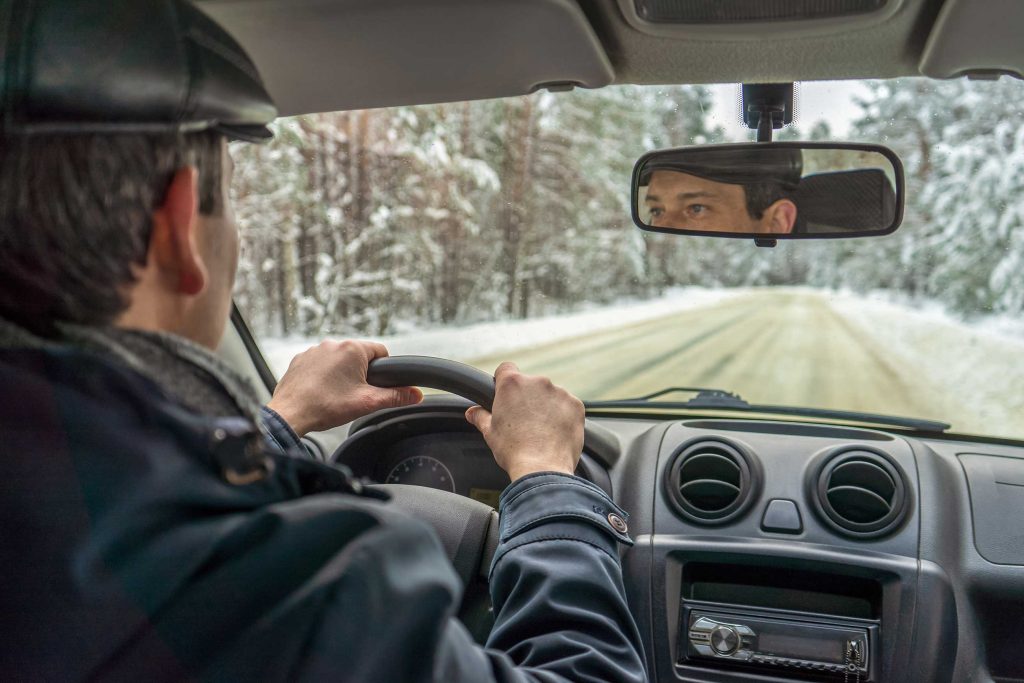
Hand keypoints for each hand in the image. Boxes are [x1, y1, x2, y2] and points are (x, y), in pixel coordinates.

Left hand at [267, 340, 421, 435]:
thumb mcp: (367, 403)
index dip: (383, 370)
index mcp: (352, 349)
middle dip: (360, 373)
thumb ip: (395, 397)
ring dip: (341, 373)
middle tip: (355, 394)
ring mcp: (313, 350)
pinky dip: (323, 375)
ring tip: (336, 395)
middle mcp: (332, 343)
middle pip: (358, 356)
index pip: (381, 351)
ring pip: (338, 359)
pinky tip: (320, 391)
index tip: (376, 385)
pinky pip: (319, 364)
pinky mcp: (300, 359)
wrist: (290, 414)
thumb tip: (416, 394)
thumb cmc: (326, 407)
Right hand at [465, 362, 582, 481]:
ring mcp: (559, 392)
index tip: (507, 394)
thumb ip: (481, 417)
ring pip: (551, 395)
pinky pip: (567, 406)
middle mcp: (537, 382)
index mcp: (512, 384)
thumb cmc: (513, 451)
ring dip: (547, 406)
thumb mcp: (490, 433)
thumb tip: (472, 412)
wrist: (542, 469)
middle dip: (528, 398)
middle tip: (524, 421)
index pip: (506, 368)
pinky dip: (563, 415)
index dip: (504, 380)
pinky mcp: (576, 405)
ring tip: (542, 431)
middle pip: (530, 384)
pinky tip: (556, 433)